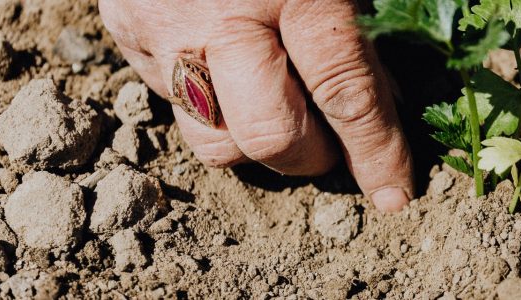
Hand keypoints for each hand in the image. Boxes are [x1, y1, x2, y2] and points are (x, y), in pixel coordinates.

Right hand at [99, 0, 412, 210]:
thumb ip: (359, 26)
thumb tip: (386, 105)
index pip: (346, 92)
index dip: (377, 151)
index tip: (396, 196)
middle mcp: (221, 19)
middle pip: (271, 136)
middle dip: (313, 158)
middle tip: (334, 146)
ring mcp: (163, 31)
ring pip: (214, 140)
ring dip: (258, 145)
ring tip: (281, 111)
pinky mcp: (124, 35)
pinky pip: (171, 107)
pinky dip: (213, 109)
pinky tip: (231, 76)